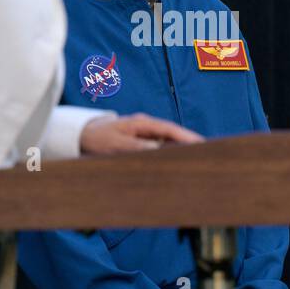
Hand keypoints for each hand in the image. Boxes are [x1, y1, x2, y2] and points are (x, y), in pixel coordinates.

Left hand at [79, 113, 203, 154]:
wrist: (82, 136)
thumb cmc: (97, 139)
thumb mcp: (115, 144)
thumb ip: (135, 147)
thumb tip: (158, 149)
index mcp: (142, 123)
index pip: (170, 129)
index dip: (187, 137)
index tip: (201, 145)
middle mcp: (146, 127)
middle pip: (173, 135)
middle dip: (189, 144)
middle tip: (207, 154)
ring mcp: (144, 135)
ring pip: (168, 143)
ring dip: (180, 151)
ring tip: (196, 162)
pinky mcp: (141, 143)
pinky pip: (159, 149)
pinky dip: (169, 155)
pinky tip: (176, 165)